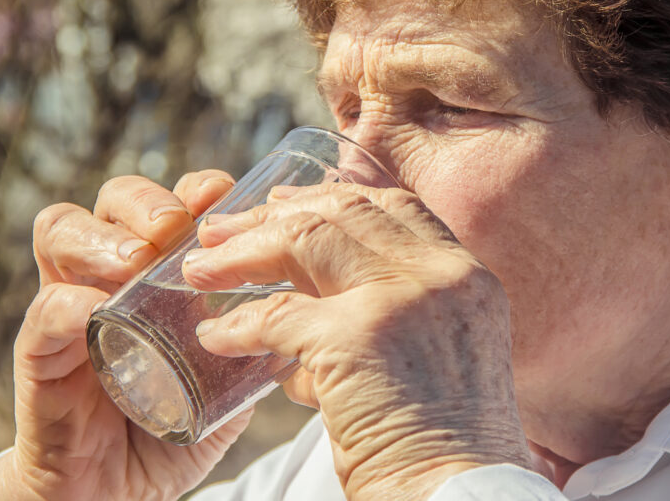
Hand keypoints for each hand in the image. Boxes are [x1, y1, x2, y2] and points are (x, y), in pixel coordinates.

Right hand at [0, 171, 249, 500]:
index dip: (197, 190)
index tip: (226, 195)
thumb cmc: (175, 419)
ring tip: (136, 261)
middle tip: (174, 228)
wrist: (120, 489)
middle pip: (114, 198)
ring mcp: (71, 305)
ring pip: (61, 230)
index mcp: (160, 269)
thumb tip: (314, 305)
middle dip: (147, 200)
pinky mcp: (41, 354)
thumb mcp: (229, 372)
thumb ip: (260, 337)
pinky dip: (69, 302)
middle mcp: (111, 274)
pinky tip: (95, 311)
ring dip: (103, 238)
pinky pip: (43, 311)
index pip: (173, 202)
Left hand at [185, 183, 533, 499]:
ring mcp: (402, 299)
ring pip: (307, 239)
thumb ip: (400, 314)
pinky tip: (216, 337)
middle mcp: (442, 275)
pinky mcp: (357, 337)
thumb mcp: (443, 357)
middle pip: (346, 210)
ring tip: (202, 269)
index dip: (335, 199)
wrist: (460, 496)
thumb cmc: (442, 446)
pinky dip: (238, 325)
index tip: (288, 205)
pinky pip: (276, 315)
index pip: (397, 207)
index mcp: (468, 277)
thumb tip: (317, 299)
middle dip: (276, 214)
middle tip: (225, 229)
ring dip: (245, 252)